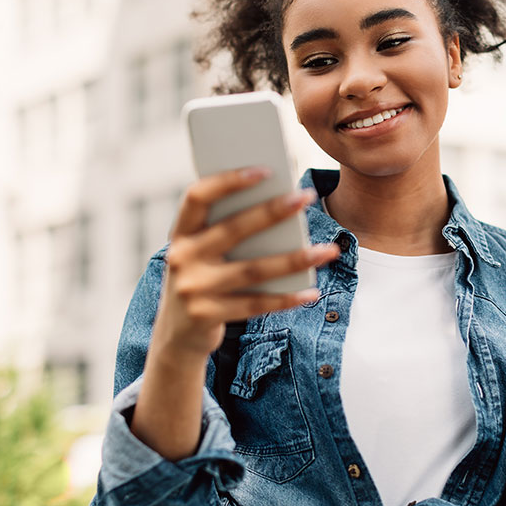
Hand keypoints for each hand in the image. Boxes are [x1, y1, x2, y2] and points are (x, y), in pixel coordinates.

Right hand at [152, 167, 338, 360]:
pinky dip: (286, 298)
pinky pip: (255, 304)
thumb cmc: (204, 279)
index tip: (264, 170)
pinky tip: (311, 291)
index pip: (197, 196)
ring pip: (252, 270)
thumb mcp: (205, 253)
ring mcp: (192, 289)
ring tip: (328, 250)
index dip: (228, 181)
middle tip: (306, 197)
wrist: (176, 336)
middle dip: (273, 211)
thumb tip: (282, 208)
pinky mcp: (206, 316)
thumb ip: (228, 232)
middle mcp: (181, 258)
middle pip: (233, 230)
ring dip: (295, 259)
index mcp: (181, 233)